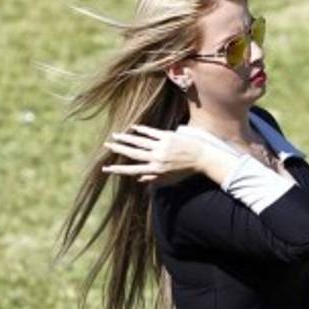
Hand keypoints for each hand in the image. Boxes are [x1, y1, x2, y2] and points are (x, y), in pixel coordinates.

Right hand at [103, 125, 232, 183]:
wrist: (202, 158)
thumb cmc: (185, 171)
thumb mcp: (169, 180)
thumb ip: (153, 179)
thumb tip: (138, 179)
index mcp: (156, 170)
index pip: (132, 170)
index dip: (118, 170)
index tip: (106, 168)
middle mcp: (157, 158)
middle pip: (133, 153)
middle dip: (118, 149)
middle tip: (107, 145)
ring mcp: (162, 146)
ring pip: (140, 141)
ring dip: (126, 138)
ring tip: (115, 135)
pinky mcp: (168, 136)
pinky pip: (151, 132)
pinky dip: (141, 130)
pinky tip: (133, 128)